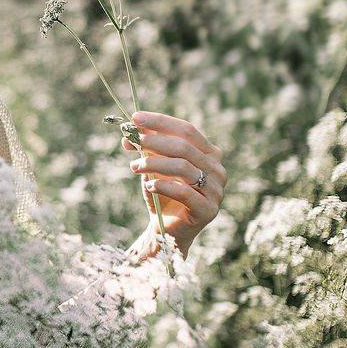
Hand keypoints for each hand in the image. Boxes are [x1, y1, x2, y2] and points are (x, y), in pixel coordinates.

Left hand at [122, 109, 226, 260]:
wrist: (167, 229)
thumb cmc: (162, 194)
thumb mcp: (153, 167)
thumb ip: (147, 149)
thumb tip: (129, 133)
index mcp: (209, 153)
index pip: (187, 130)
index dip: (161, 122)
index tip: (135, 118)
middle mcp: (217, 169)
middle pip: (184, 147)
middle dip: (154, 141)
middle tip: (132, 141)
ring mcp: (216, 190)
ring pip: (183, 167)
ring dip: (154, 163)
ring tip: (133, 167)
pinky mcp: (209, 210)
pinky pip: (184, 192)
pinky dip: (163, 185)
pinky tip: (148, 185)